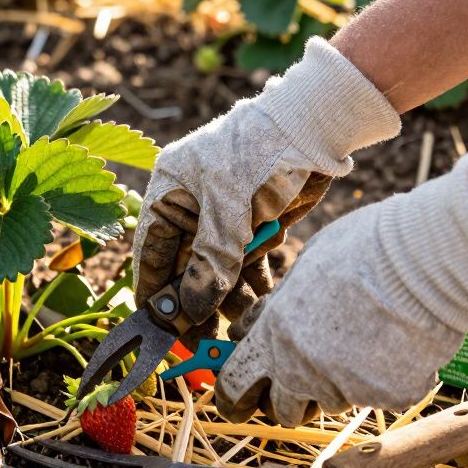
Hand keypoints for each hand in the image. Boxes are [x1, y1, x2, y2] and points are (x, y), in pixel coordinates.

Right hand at [133, 38, 400, 326]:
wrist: (316, 127)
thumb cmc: (261, 153)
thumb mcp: (229, 210)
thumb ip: (209, 262)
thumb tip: (190, 310)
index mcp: (169, 190)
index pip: (150, 249)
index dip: (153, 289)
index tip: (158, 326)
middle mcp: (192, 204)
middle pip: (184, 265)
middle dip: (195, 300)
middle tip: (201, 339)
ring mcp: (224, 215)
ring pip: (217, 267)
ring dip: (227, 295)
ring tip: (238, 322)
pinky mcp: (254, 223)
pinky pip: (245, 262)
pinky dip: (251, 281)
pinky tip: (257, 301)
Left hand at [214, 153, 467, 425]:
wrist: (425, 257)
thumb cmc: (365, 247)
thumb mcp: (304, 268)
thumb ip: (280, 305)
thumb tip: (263, 319)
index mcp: (273, 335)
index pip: (237, 384)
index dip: (238, 391)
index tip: (245, 393)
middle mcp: (301, 368)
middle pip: (282, 409)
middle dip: (290, 397)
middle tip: (308, 376)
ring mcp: (345, 387)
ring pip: (333, 401)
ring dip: (340, 383)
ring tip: (364, 342)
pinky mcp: (388, 397)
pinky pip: (380, 395)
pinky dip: (387, 377)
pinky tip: (399, 341)